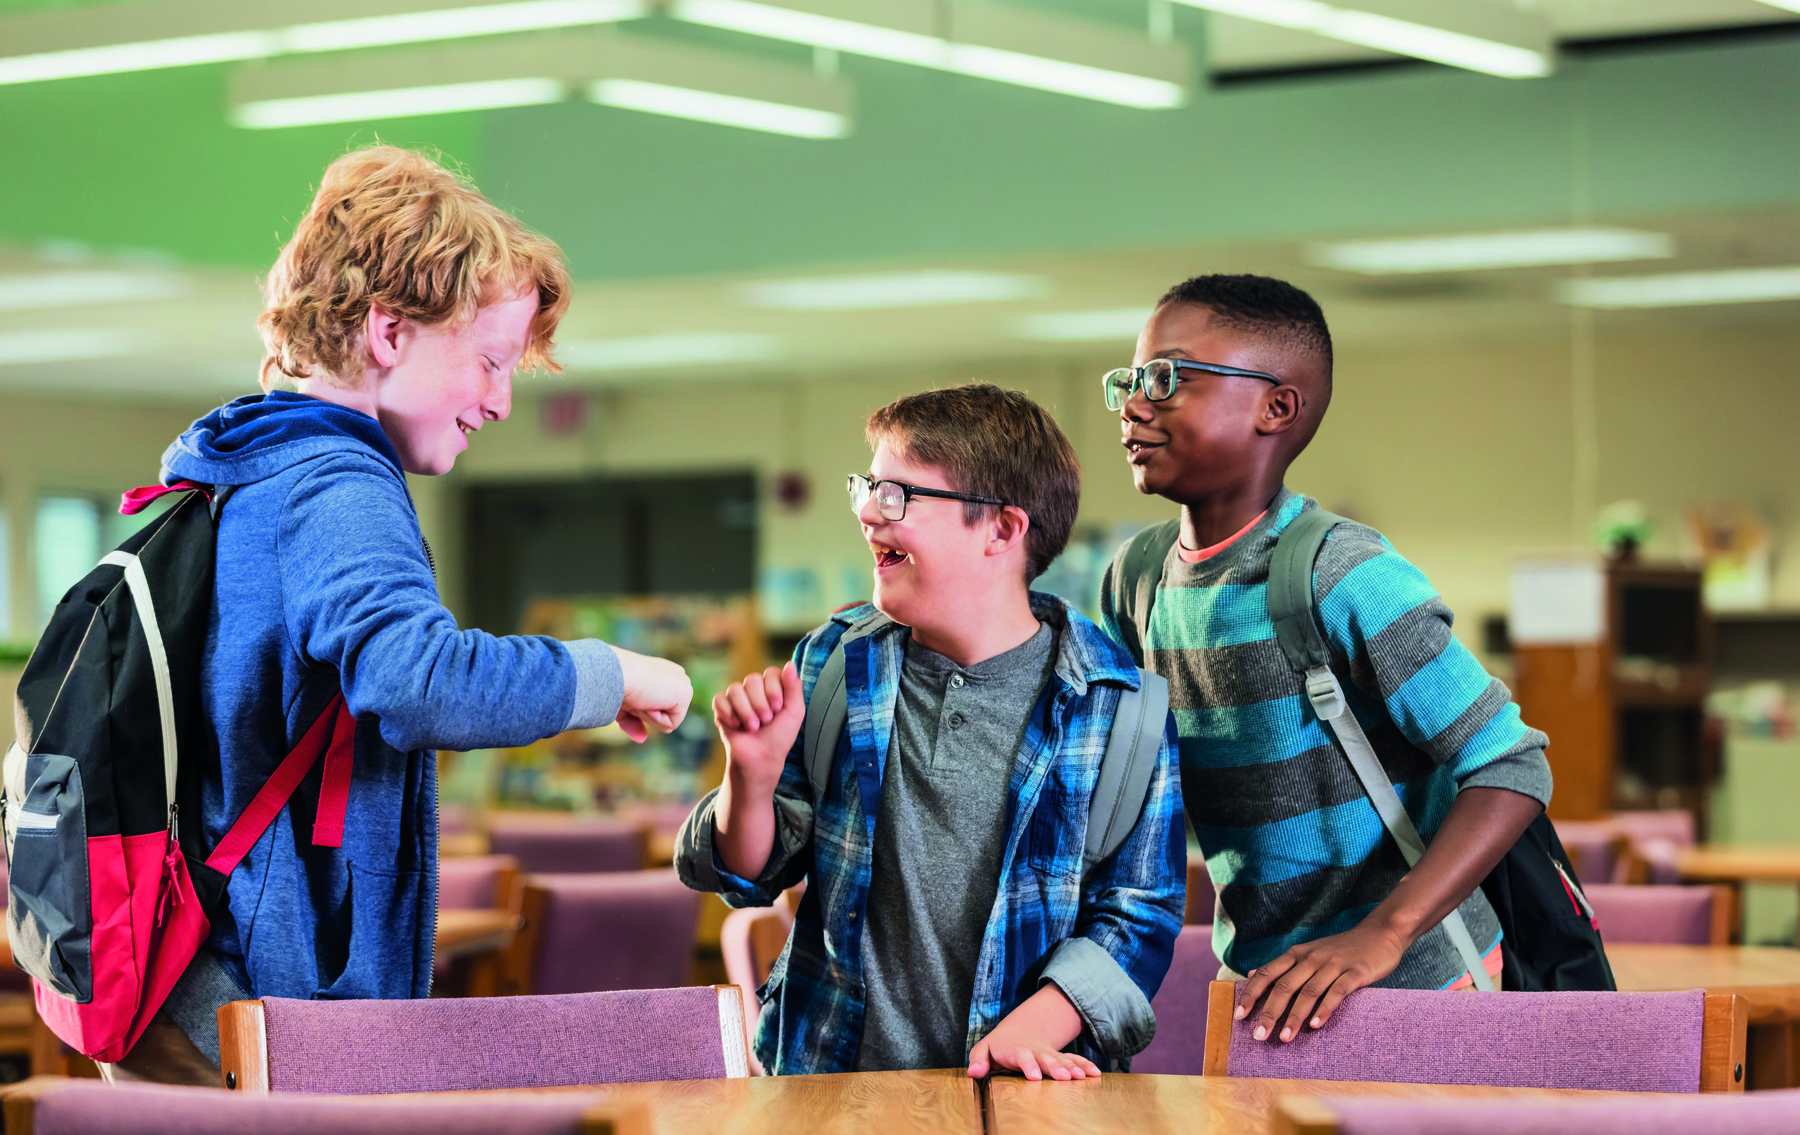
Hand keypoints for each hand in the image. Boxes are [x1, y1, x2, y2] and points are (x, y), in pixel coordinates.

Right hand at [613, 647, 693, 743]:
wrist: (616, 674)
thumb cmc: (615, 686)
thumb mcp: (623, 707)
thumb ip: (633, 721)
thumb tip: (642, 739)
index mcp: (664, 674)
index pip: (659, 707)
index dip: (641, 710)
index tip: (630, 696)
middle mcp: (677, 676)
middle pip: (665, 715)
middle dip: (646, 713)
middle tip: (636, 697)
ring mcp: (683, 683)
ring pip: (669, 721)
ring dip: (650, 716)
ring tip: (642, 697)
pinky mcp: (686, 693)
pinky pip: (672, 724)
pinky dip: (656, 719)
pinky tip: (650, 701)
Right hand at [713, 663, 804, 797]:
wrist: (761, 759)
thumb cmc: (780, 737)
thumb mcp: (794, 712)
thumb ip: (794, 687)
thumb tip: (790, 664)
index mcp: (772, 687)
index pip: (770, 673)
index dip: (773, 690)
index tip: (778, 708)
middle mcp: (754, 689)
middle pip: (752, 679)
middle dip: (760, 703)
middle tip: (766, 721)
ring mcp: (737, 698)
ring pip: (735, 689)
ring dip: (746, 711)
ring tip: (753, 727)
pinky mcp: (721, 708)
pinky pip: (720, 699)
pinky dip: (728, 713)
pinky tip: (736, 725)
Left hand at [967, 985, 1097, 1081]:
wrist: (1020, 1032)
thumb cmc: (999, 1046)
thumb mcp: (984, 1050)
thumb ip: (978, 1060)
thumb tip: (974, 1072)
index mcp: (1016, 1050)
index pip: (1022, 1057)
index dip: (1029, 1066)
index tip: (1035, 1076)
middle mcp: (1036, 1051)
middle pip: (1046, 1059)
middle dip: (1055, 1067)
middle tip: (1064, 1078)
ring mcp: (1049, 1054)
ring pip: (1062, 1060)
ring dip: (1072, 1068)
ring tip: (1081, 1077)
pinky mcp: (1060, 1059)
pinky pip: (1074, 1060)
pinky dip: (1084, 1066)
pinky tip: (1095, 1074)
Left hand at [1235, 918, 1407, 1043]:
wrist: (1380, 935)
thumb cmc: (1341, 950)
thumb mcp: (1308, 953)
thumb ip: (1282, 966)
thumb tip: (1252, 976)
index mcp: (1297, 954)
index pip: (1267, 974)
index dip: (1251, 994)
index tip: (1240, 1015)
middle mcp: (1311, 958)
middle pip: (1284, 986)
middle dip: (1269, 1012)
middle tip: (1259, 1035)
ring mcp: (1333, 964)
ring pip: (1308, 991)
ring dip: (1295, 1016)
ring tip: (1285, 1038)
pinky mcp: (1355, 972)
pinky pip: (1337, 991)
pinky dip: (1325, 1008)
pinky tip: (1316, 1025)